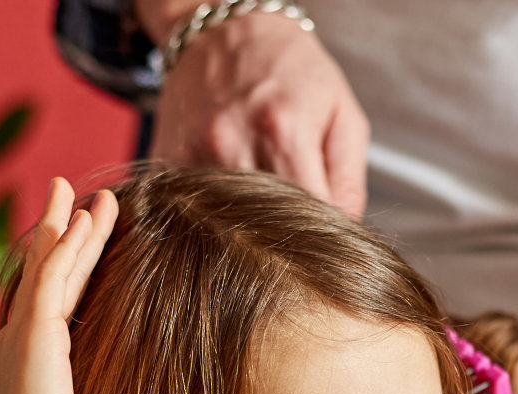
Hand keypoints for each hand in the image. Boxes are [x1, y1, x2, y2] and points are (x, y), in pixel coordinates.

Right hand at [0, 178, 117, 393]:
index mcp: (17, 363)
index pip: (43, 302)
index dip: (58, 267)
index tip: (71, 237)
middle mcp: (11, 342)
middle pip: (42, 274)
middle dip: (58, 231)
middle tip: (71, 192)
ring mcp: (20, 333)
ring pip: (48, 267)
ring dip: (69, 226)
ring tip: (90, 193)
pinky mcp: (34, 332)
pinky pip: (52, 276)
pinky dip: (67, 245)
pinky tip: (84, 218)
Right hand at [141, 4, 368, 216]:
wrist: (225, 31)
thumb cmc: (291, 69)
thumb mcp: (342, 114)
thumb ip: (349, 181)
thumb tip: (345, 233)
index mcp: (284, 132)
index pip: (309, 219)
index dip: (320, 237)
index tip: (324, 237)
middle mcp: (233, 146)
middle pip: (265, 230)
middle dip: (284, 238)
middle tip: (294, 231)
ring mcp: (193, 155)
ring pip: (226, 226)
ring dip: (246, 231)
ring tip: (261, 212)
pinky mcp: (168, 161)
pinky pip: (194, 211)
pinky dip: (214, 216)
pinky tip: (229, 200)